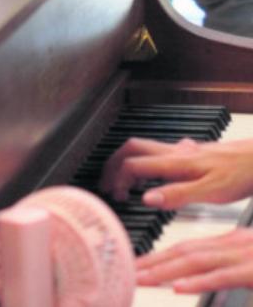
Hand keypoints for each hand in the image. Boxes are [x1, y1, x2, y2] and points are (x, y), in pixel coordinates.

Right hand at [104, 136, 252, 210]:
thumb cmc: (241, 174)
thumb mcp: (210, 192)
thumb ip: (177, 194)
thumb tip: (146, 198)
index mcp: (175, 163)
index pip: (132, 164)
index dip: (117, 179)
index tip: (115, 194)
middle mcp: (176, 152)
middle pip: (132, 148)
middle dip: (114, 163)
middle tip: (107, 181)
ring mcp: (185, 150)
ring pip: (146, 148)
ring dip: (130, 160)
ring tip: (126, 178)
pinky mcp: (195, 153)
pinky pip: (163, 151)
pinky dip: (151, 160)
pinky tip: (162, 169)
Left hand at [136, 227, 252, 293]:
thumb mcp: (252, 265)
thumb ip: (232, 269)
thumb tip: (211, 276)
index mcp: (234, 242)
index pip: (188, 248)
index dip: (161, 256)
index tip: (139, 264)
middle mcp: (236, 243)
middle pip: (185, 251)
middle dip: (154, 262)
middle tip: (129, 270)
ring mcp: (246, 255)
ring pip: (196, 261)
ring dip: (164, 271)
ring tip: (140, 279)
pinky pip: (222, 277)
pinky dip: (198, 282)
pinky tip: (178, 288)